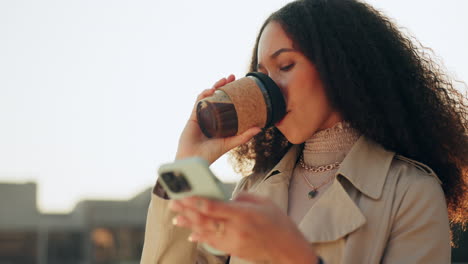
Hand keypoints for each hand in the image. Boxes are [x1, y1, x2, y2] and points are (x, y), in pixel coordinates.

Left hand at [168, 192, 317, 263]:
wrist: (287, 249)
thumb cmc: (278, 222)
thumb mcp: (263, 202)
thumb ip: (241, 198)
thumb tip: (225, 198)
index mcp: (244, 214)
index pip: (214, 207)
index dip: (196, 201)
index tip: (183, 195)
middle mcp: (235, 229)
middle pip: (205, 219)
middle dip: (186, 211)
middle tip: (173, 203)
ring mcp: (233, 242)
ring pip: (205, 232)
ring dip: (189, 224)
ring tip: (175, 218)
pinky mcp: (232, 250)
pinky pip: (212, 242)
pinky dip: (200, 237)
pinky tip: (190, 233)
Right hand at [175, 74, 261, 164]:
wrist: (195, 158)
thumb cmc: (211, 154)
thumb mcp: (230, 143)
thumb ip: (244, 136)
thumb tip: (260, 128)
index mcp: (219, 122)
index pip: (226, 104)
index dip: (232, 94)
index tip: (240, 85)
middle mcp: (210, 117)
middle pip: (217, 97)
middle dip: (224, 85)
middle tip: (233, 77)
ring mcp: (202, 115)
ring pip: (208, 96)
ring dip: (215, 86)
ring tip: (224, 80)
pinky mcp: (193, 116)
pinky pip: (199, 101)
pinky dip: (204, 94)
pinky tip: (212, 90)